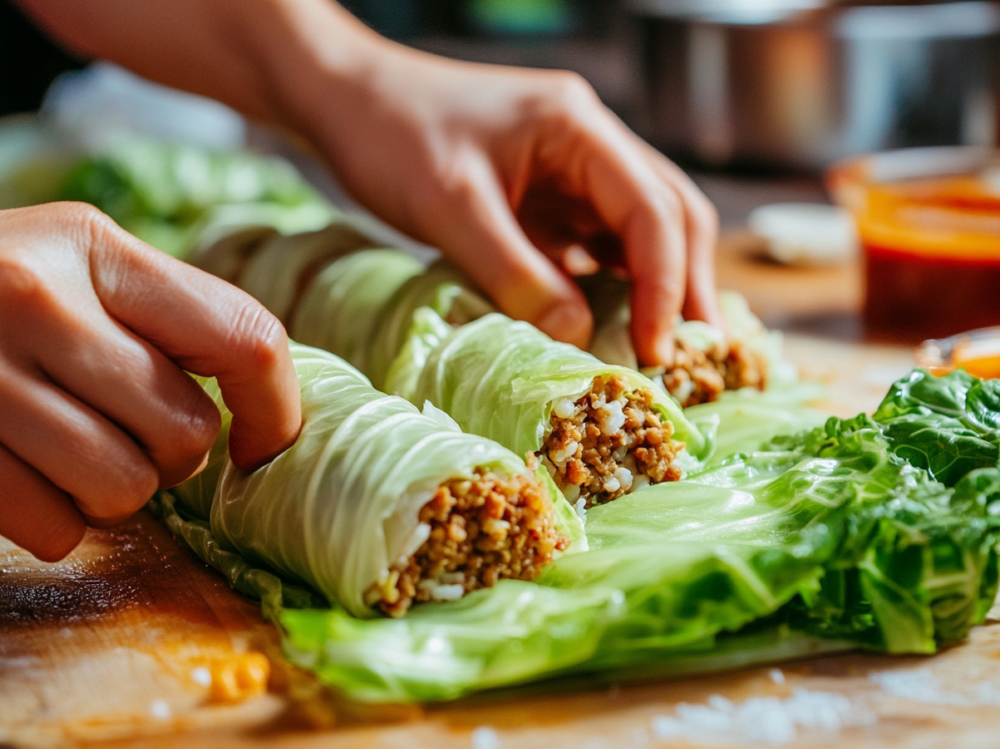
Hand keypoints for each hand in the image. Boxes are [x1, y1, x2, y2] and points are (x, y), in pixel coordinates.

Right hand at [0, 204, 300, 560]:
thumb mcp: (74, 262)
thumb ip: (162, 316)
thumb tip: (267, 404)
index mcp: (95, 246)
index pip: (243, 337)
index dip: (276, 410)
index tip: (264, 445)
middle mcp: (35, 297)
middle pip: (185, 432)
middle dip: (172, 455)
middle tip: (129, 433)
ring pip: (124, 489)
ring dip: (114, 493)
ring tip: (75, 453)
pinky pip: (53, 528)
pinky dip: (54, 522)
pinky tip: (25, 476)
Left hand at [262, 6, 721, 365]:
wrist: (347, 100)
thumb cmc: (391, 135)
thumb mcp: (450, 208)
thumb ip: (515, 273)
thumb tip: (578, 335)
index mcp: (577, 127)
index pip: (652, 208)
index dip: (666, 283)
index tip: (657, 348)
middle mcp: (589, 142)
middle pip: (670, 212)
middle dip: (685, 284)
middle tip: (694, 354)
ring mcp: (572, 167)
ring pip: (641, 227)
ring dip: (658, 285)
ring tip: (666, 348)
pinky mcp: (549, 193)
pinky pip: (597, 240)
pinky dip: (614, 283)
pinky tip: (615, 323)